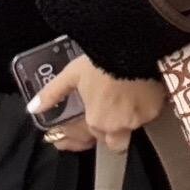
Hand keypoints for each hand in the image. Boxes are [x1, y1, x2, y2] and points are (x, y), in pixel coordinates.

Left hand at [33, 55, 166, 152]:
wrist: (134, 46)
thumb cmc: (102, 61)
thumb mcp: (72, 74)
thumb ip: (53, 94)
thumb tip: (33, 108)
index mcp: (97, 120)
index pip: (91, 140)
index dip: (85, 136)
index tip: (85, 129)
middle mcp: (119, 125)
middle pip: (115, 142)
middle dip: (110, 133)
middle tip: (107, 115)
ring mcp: (140, 119)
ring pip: (132, 128)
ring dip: (127, 119)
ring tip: (124, 99)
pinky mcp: (157, 108)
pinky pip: (149, 114)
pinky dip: (144, 107)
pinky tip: (140, 93)